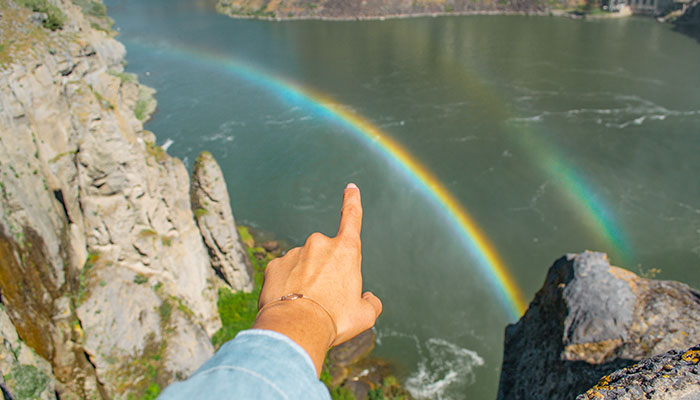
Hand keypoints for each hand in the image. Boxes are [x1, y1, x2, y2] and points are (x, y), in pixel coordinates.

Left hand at [253, 183, 381, 374]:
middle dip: (325, 274)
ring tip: (305, 307)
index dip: (352, 202)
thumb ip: (371, 303)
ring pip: (303, 266)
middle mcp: (319, 244)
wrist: (296, 328)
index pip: (352, 218)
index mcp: (346, 251)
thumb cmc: (335, 321)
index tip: (350, 188)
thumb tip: (367, 298)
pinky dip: (286, 286)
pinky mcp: (274, 264)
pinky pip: (283, 274)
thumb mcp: (364, 316)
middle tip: (324, 302)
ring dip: (304, 281)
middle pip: (325, 257)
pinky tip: (288, 304)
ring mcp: (295, 252)